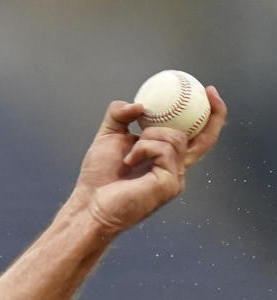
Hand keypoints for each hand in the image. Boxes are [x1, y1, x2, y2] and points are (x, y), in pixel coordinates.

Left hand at [71, 87, 226, 234]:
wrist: (89, 205)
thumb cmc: (98, 178)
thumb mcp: (108, 136)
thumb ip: (120, 115)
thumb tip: (139, 105)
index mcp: (165, 158)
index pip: (195, 136)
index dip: (208, 114)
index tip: (207, 91)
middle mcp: (175, 169)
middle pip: (206, 140)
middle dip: (215, 113)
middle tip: (208, 91)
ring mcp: (174, 178)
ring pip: (177, 138)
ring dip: (150, 136)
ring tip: (130, 153)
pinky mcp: (169, 184)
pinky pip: (165, 150)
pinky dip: (145, 147)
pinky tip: (130, 160)